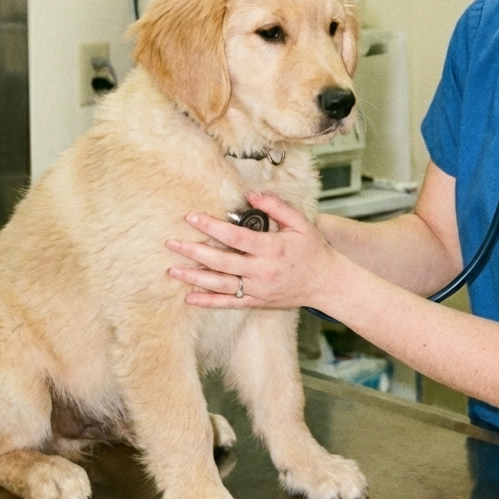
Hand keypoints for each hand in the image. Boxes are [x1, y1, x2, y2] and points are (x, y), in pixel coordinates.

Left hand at [166, 193, 343, 309]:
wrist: (327, 284)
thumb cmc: (313, 251)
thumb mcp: (300, 223)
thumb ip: (276, 207)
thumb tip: (252, 194)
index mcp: (272, 249)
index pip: (235, 237)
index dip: (211, 227)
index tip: (191, 218)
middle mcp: (262, 271)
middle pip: (221, 261)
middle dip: (194, 252)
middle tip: (172, 243)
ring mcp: (258, 289)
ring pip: (220, 284)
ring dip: (194, 277)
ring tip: (172, 269)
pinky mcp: (257, 302)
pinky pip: (228, 303)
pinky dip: (207, 302)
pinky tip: (188, 298)